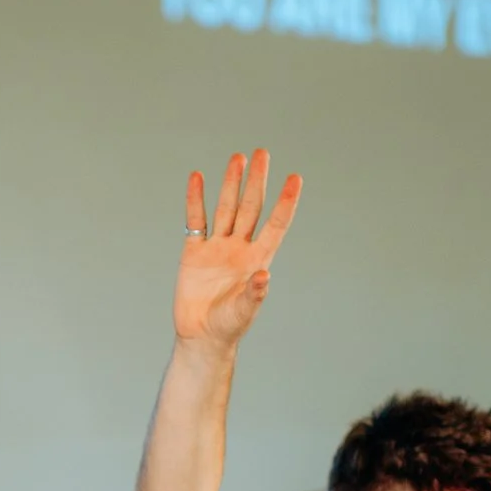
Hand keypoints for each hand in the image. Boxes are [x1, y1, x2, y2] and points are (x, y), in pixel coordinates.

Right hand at [176, 150, 301, 348]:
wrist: (200, 336)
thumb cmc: (228, 327)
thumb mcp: (243, 312)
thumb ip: (254, 294)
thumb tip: (264, 276)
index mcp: (257, 260)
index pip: (275, 225)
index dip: (285, 202)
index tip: (295, 178)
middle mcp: (240, 248)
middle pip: (250, 207)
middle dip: (257, 181)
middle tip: (262, 153)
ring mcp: (217, 247)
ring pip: (226, 208)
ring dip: (231, 184)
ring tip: (238, 158)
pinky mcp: (194, 252)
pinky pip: (196, 221)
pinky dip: (196, 200)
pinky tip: (198, 178)